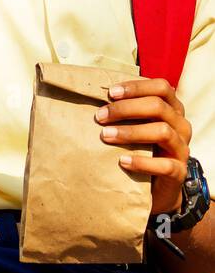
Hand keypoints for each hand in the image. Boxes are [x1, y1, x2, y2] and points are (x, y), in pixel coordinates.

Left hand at [96, 77, 191, 215]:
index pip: (161, 88)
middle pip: (158, 107)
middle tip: (100, 116)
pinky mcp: (179, 171)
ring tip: (105, 135)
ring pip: (163, 132)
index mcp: (172, 110)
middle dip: (125, 109)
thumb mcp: (135, 127)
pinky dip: (142, 162)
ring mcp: (182, 148)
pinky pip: (165, 165)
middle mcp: (180, 126)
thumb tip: (91, 98)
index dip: (137, 87)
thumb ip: (125, 113)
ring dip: (131, 132)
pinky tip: (122, 161)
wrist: (155, 185)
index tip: (110, 93)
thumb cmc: (141, 148)